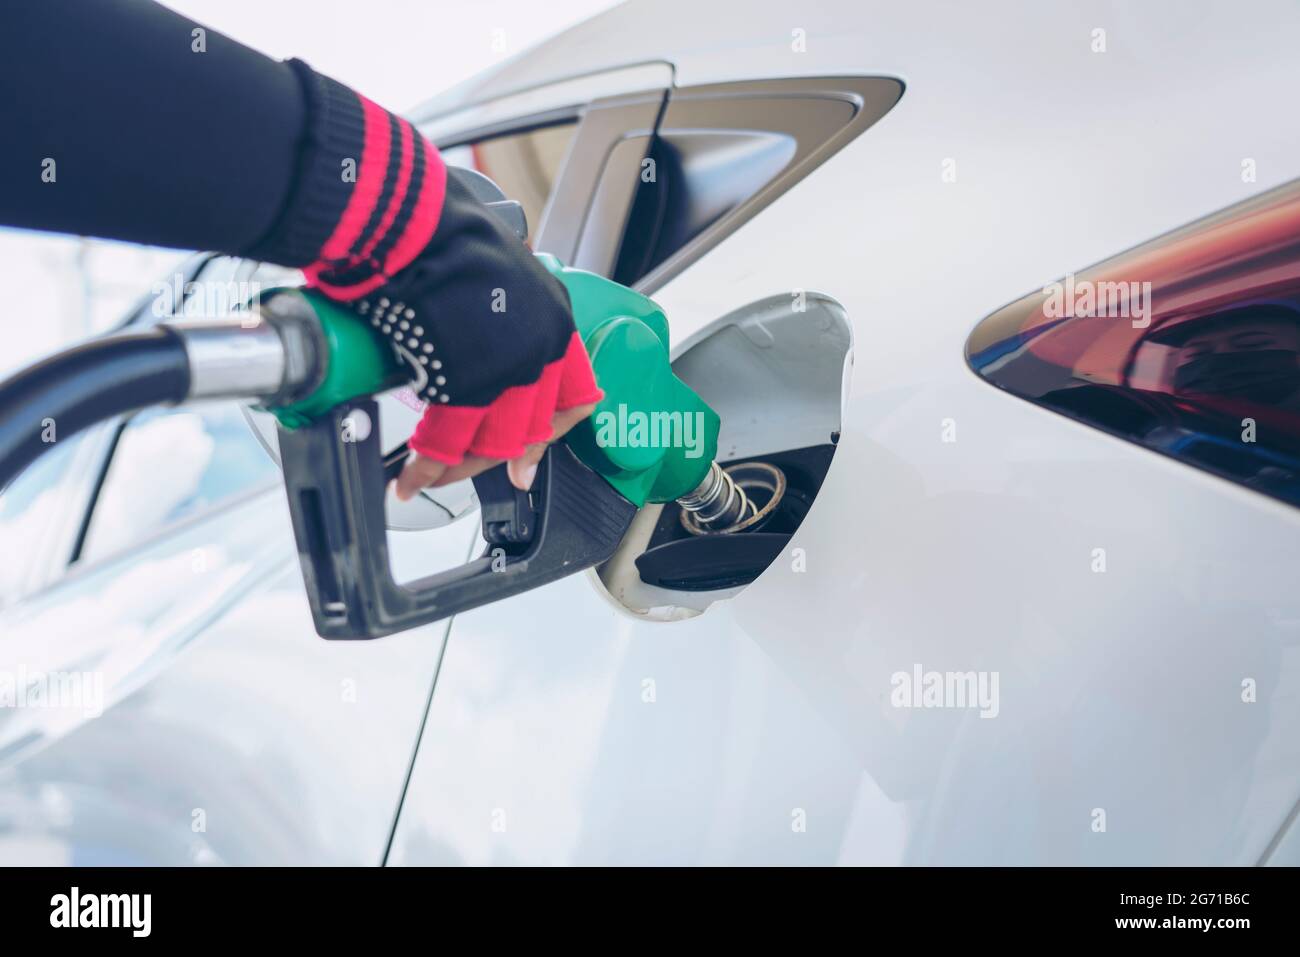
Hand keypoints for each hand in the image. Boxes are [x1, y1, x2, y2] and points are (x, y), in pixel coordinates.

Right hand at [305, 140, 601, 499]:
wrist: (407, 216)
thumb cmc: (437, 228)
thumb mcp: (491, 271)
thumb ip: (494, 313)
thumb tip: (465, 339)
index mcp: (554, 316)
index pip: (573, 395)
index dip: (548, 434)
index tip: (528, 459)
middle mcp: (543, 345)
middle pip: (529, 427)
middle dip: (491, 457)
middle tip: (458, 471)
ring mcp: (510, 368)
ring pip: (492, 442)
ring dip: (457, 466)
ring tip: (427, 475)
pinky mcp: (468, 383)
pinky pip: (447, 441)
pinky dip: (425, 467)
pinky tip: (408, 478)